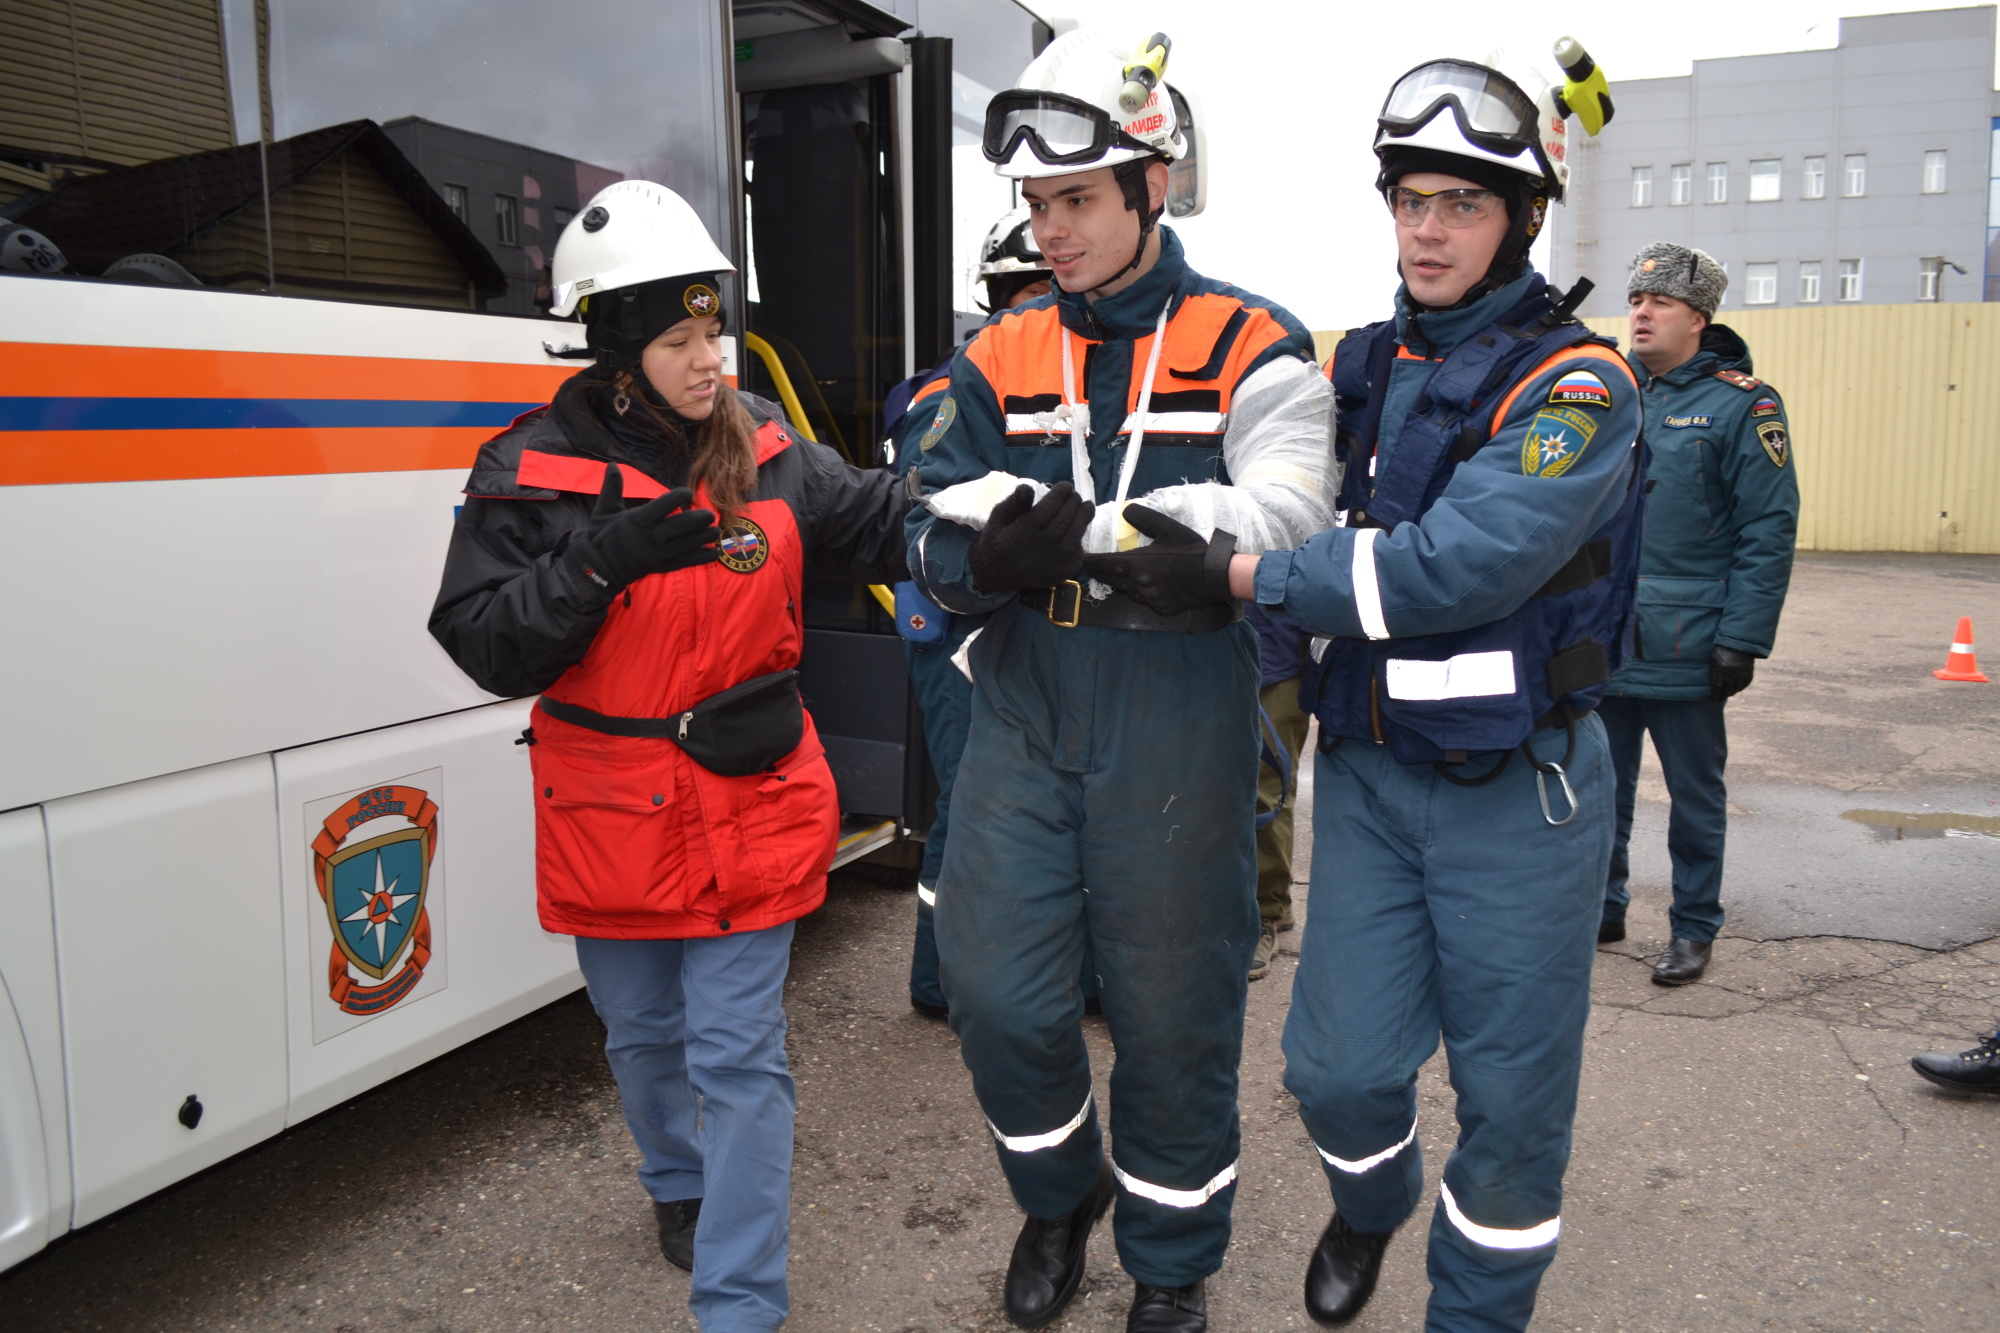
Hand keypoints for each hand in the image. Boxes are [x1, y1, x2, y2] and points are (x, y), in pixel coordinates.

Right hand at [574, 465, 719, 590]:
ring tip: (716, 530)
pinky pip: (687, 561)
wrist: (601, 566)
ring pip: (687, 543)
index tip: (688, 492)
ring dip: (704, 536)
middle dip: (699, 519)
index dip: (678, 496)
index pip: (664, 504)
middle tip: (710, 514)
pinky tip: (714, 551)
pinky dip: (702, 557)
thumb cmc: (603, 535)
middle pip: (681, 525)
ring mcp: (659, 553)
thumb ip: (612, 487)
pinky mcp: (663, 567)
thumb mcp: (604, 510)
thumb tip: (612, 464)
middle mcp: (651, 536)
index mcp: (638, 519)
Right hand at [967, 481, 1094, 591]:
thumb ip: (1014, 502)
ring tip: (1085, 506)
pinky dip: (1080, 535)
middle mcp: (1040, 549)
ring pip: (1077, 533)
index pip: (1050, 507)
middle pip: (1066, 519)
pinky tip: (1075, 527)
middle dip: (1073, 502)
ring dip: (1084, 516)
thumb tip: (1027, 487)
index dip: (1061, 493)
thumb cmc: (999, 539)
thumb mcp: (999, 517)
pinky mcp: (1064, 572)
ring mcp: (1055, 563)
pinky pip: (1078, 549)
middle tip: (1073, 494)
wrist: (999, 574)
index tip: (1065, 486)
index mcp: (1022, 533)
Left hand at [1079, 505, 1237, 615]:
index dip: (1090, 562)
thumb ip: (1144, 519)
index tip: (1080, 559)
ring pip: (1127, 591)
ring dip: (1121, 583)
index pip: (1104, 564)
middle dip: (1099, 573)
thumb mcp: (1169, 528)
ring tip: (1119, 574)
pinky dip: (1143, 593)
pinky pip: (1145, 601)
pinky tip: (1149, 585)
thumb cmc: (1191, 550)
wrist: (1213, 576)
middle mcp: (1138, 584)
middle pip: (1110, 580)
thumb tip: (1124, 511)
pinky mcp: (1160, 609)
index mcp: (1137, 564)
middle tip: (1091, 567)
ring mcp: (1149, 599)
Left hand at [1709, 645, 1755, 700]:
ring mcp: (1741, 675)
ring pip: (1736, 689)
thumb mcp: (1713, 659)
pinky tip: (1736, 689)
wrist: (1739, 643)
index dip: (1715, 695)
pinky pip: (1744, 685)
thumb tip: (1712, 684)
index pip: (1717, 688)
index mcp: (1721, 671)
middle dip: (1722, 696)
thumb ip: (1713, 671)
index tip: (1713, 699)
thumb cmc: (1722, 650)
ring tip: (1727, 694)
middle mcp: (1732, 675)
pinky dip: (1740, 688)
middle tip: (1719, 699)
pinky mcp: (1749, 673)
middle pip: (1727, 691)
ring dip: (1731, 693)